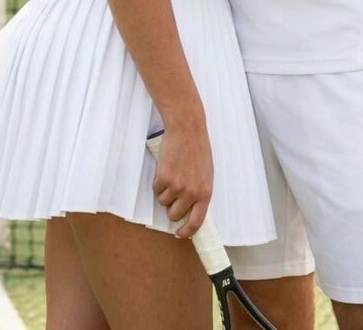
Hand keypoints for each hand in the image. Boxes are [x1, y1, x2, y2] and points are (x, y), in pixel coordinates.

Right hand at [153, 122, 212, 238]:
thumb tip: (190, 210)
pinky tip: (166, 168)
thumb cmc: (198, 150)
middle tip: (174, 190)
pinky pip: (156, 189)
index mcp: (205, 193)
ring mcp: (177, 186)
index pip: (196, 222)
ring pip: (163, 201)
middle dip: (171, 206)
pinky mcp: (163, 178)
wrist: (187, 130)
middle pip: (174, 214)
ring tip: (172, 174)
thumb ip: (199, 192)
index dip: (186, 231)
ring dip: (165, 191)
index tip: (180, 234)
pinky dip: (158, 181)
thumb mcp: (206, 174)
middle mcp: (191, 193)